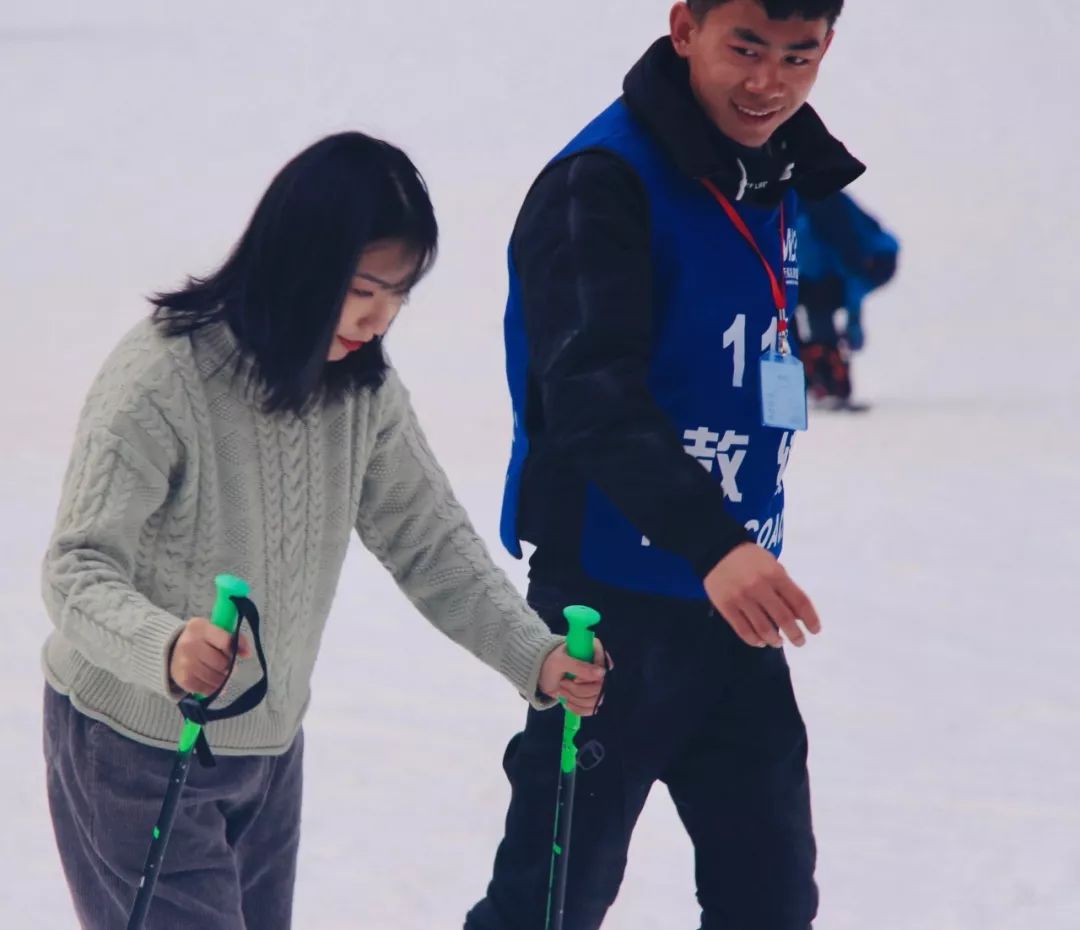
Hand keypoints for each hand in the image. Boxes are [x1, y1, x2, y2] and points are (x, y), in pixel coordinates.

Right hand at [168, 617, 251, 694]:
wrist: (171, 649)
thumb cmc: (200, 639)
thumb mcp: (214, 629)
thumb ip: (234, 637)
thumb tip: (247, 653)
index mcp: (199, 628)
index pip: (225, 641)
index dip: (235, 649)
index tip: (239, 653)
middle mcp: (189, 644)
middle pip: (221, 662)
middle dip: (228, 665)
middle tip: (226, 664)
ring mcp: (184, 663)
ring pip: (215, 678)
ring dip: (222, 678)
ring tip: (220, 673)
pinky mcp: (182, 679)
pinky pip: (206, 689)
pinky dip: (213, 688)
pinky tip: (213, 682)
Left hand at [538, 639, 607, 715]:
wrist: (542, 674)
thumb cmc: (551, 662)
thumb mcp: (561, 662)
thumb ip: (580, 667)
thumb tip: (602, 673)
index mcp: (595, 650)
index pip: (604, 666)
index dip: (590, 677)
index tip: (575, 678)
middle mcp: (599, 666)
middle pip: (600, 687)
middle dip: (578, 690)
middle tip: (562, 683)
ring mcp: (596, 682)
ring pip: (595, 700)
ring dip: (575, 698)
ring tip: (561, 690)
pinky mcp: (591, 696)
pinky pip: (591, 709)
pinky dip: (576, 708)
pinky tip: (566, 701)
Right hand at [704, 543, 820, 648]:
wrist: (717, 550)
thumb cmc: (751, 560)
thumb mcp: (773, 567)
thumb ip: (786, 590)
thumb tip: (799, 617)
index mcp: (775, 574)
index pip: (799, 601)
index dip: (811, 619)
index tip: (815, 631)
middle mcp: (759, 586)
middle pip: (783, 618)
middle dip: (795, 635)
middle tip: (799, 642)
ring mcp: (741, 597)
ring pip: (763, 628)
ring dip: (775, 640)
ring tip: (778, 642)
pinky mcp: (725, 606)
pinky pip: (743, 630)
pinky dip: (755, 640)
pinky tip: (760, 641)